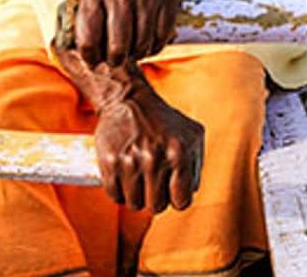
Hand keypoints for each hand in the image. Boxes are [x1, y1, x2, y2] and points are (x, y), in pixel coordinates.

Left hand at [58, 0, 183, 67]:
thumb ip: (68, 22)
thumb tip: (61, 48)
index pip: (88, 42)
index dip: (90, 59)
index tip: (94, 60)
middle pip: (118, 48)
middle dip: (115, 61)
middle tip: (115, 59)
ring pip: (142, 45)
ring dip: (136, 54)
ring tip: (131, 49)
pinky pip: (161, 38)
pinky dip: (153, 47)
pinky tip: (146, 40)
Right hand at [94, 85, 204, 212]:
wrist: (128, 99)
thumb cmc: (164, 121)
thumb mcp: (192, 135)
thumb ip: (196, 166)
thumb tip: (190, 193)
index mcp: (179, 154)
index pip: (181, 202)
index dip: (176, 198)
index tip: (171, 190)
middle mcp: (155, 159)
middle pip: (156, 207)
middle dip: (155, 197)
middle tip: (152, 180)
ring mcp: (130, 162)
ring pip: (134, 204)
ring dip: (136, 195)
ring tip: (138, 175)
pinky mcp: (110, 163)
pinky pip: (115, 196)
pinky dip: (118, 190)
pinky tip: (123, 175)